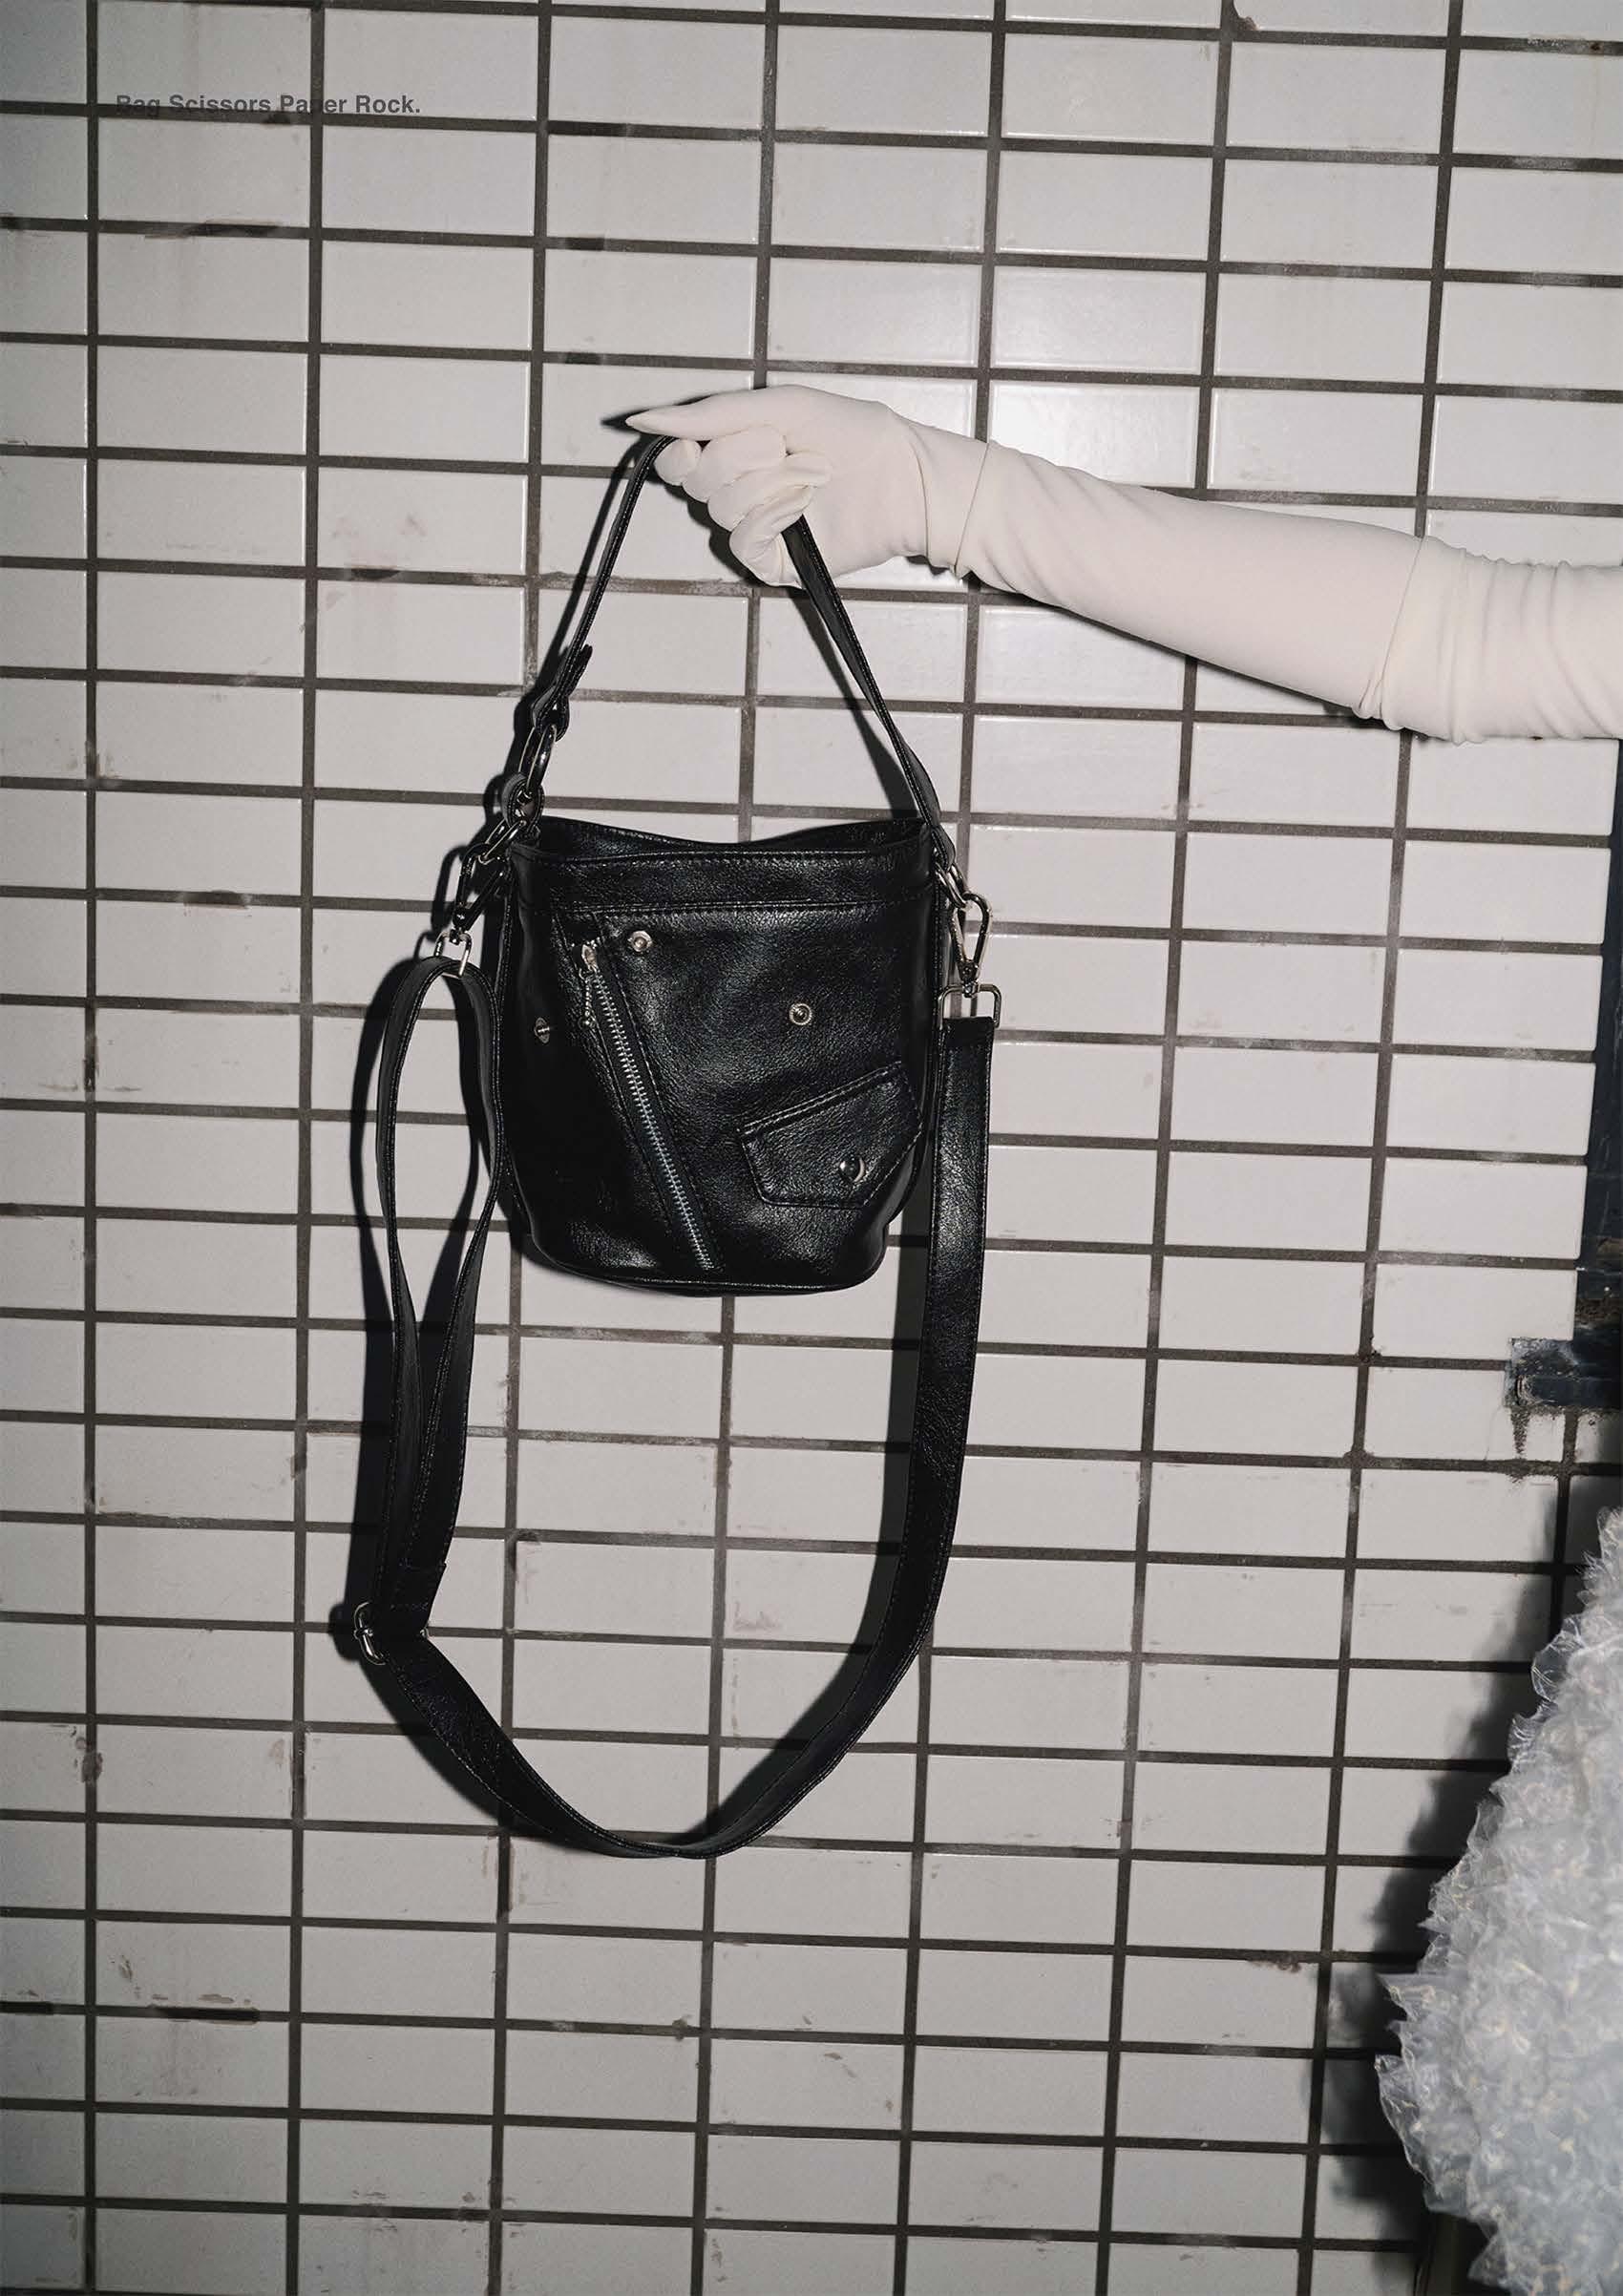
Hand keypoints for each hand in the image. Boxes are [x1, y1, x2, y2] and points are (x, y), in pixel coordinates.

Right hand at [625, 383, 981, 586]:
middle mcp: (738, 492)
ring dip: (770, 482)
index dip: (680, 451)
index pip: (676, 462)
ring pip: (720, 509)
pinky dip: (771, 515)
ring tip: (812, 475)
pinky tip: (803, 505)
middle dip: (739, 456)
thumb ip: (710, 414)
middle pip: (695, 481)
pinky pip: (742, 541)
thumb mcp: (779, 406)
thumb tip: (643, 421)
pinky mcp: (772, 563)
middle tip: (782, 446)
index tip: (698, 440)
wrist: (902, 477)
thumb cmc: (851, 435)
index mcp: (735, 452)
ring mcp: (754, 529)